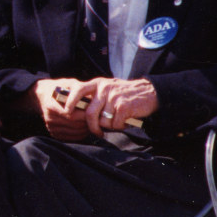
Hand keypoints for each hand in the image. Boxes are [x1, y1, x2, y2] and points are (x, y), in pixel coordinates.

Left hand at [34, 77, 157, 138]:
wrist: (149, 92)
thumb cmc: (125, 94)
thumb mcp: (107, 89)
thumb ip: (94, 97)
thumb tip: (77, 112)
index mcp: (97, 83)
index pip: (78, 90)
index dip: (70, 103)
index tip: (67, 113)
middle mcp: (104, 88)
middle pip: (89, 113)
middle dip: (92, 127)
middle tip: (97, 133)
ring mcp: (114, 97)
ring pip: (103, 121)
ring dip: (110, 126)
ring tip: (117, 121)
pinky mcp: (123, 107)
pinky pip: (115, 124)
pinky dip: (120, 126)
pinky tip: (125, 120)